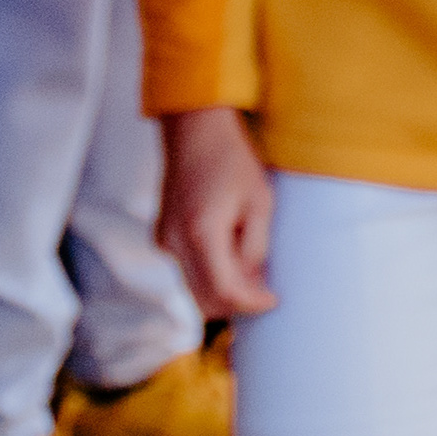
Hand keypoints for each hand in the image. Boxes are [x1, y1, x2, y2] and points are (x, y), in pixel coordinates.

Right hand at [155, 107, 276, 317]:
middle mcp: (175, 244)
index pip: (224, 292)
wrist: (195, 131)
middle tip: (265, 291)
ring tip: (253, 269)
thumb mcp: (260, 203)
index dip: (252, 303)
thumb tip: (252, 283)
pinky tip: (232, 252)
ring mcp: (164, 241)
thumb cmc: (233, 162)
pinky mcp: (162, 236)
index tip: (274, 300)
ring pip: (195, 287)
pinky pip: (187, 268)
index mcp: (201, 234)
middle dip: (237, 303)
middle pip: (205, 300)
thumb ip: (256, 248)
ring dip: (223, 289)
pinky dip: (210, 272)